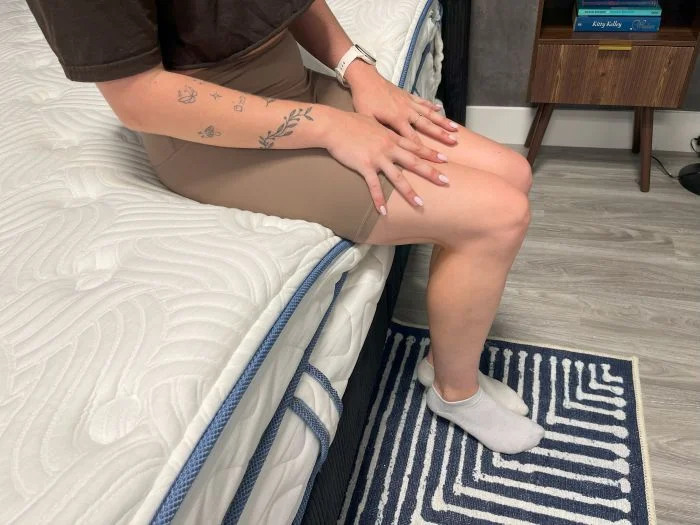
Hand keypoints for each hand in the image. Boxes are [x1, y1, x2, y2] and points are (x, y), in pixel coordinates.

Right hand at [322, 110, 449, 213]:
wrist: (333, 124)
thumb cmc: (350, 122)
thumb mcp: (373, 122)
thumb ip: (384, 130)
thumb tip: (388, 133)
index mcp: (391, 137)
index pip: (416, 146)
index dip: (431, 153)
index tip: (445, 159)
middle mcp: (389, 147)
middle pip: (414, 162)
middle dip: (431, 173)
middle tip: (446, 182)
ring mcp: (378, 157)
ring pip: (398, 177)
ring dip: (409, 192)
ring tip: (420, 204)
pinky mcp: (364, 166)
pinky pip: (373, 186)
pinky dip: (378, 199)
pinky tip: (382, 212)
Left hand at [346, 63, 458, 145]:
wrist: (365, 78)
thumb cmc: (364, 100)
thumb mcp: (367, 118)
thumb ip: (379, 131)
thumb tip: (386, 145)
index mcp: (396, 119)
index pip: (412, 138)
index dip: (422, 149)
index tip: (434, 158)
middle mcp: (406, 111)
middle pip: (427, 125)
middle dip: (440, 134)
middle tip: (453, 142)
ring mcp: (408, 102)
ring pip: (429, 113)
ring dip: (442, 121)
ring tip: (455, 128)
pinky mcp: (407, 95)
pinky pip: (422, 101)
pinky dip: (432, 105)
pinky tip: (441, 108)